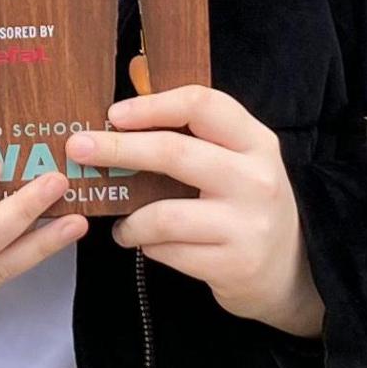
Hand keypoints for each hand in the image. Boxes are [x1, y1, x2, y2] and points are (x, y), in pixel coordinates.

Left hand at [66, 87, 322, 336]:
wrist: (289, 271)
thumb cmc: (247, 205)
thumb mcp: (237, 160)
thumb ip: (195, 133)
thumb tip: (127, 97)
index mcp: (256, 142)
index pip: (203, 105)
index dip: (153, 105)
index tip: (114, 113)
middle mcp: (256, 179)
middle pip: (174, 153)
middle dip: (118, 149)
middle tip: (77, 148)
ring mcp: (247, 224)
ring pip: (163, 215)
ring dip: (130, 221)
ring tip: (122, 225)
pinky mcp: (233, 264)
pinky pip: (168, 251)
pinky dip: (149, 247)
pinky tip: (150, 245)